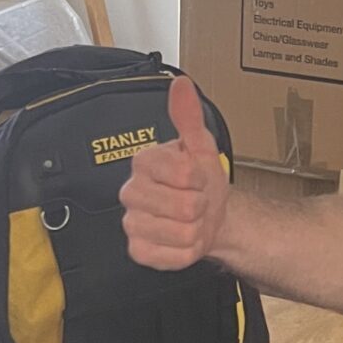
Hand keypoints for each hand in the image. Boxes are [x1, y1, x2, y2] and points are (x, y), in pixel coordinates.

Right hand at [120, 74, 229, 269]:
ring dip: (196, 230)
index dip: (200, 179)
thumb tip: (180, 85)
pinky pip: (170, 257)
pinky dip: (186, 251)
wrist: (210, 216)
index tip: (196, 177)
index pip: (183, 174)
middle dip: (201, 207)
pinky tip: (182, 239)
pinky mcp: (138, 250)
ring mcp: (132, 222)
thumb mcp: (201, 147)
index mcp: (145, 162)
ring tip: (190, 220)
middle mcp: (132, 191)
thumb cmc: (202, 181)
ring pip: (181, 233)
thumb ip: (189, 117)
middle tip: (195, 200)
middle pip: (184, 207)